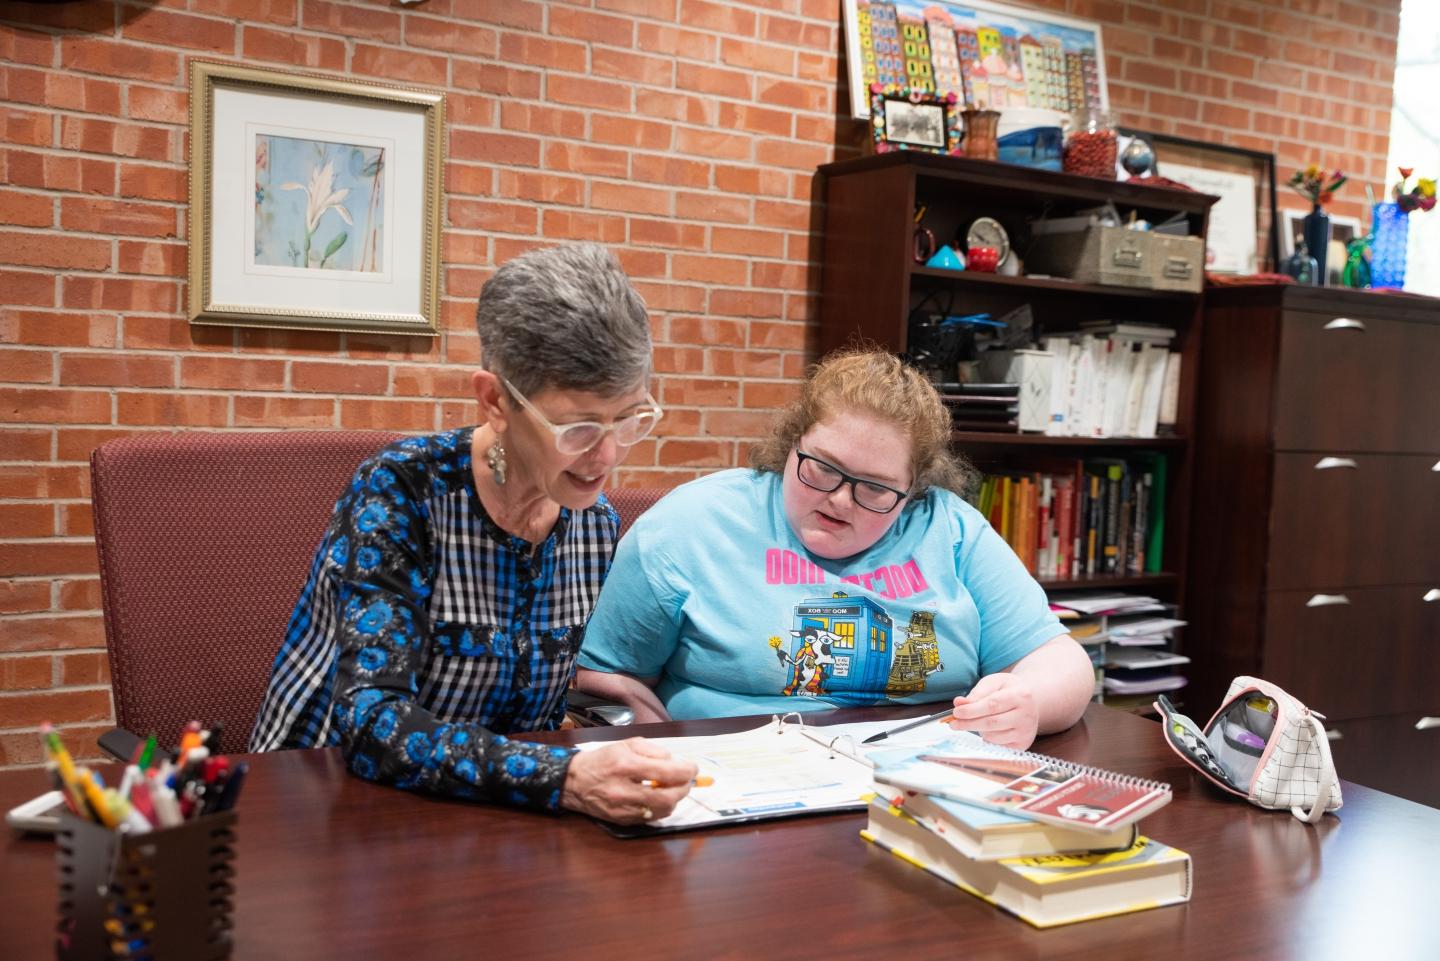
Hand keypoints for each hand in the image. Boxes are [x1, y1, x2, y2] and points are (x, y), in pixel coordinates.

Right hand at [560, 737, 697, 823]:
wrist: (575, 781)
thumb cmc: (604, 759)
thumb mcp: (627, 744)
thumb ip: (653, 750)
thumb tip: (675, 762)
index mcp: (626, 766)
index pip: (666, 772)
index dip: (686, 771)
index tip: (693, 768)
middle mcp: (624, 790)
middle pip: (667, 797)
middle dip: (684, 789)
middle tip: (687, 781)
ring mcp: (623, 808)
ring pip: (662, 810)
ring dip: (675, 800)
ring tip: (674, 789)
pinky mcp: (622, 820)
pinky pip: (651, 818)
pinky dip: (661, 808)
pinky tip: (660, 798)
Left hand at [945, 672, 1039, 750]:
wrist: (1031, 702)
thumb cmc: (1008, 690)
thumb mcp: (994, 683)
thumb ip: (977, 693)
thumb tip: (959, 703)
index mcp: (1021, 695)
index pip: (992, 705)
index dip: (972, 710)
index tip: (956, 712)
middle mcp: (1027, 715)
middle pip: (991, 723)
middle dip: (968, 723)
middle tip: (953, 723)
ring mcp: (1026, 732)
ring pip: (993, 736)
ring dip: (978, 730)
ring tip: (977, 721)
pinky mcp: (1023, 744)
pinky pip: (997, 745)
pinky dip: (987, 738)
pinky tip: (988, 729)